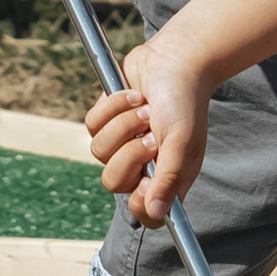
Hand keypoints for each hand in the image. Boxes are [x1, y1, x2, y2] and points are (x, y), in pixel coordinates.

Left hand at [85, 26, 214, 226]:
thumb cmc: (184, 103)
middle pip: (113, 182)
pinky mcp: (105, 119)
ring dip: (124, 125)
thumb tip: (157, 215)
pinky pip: (92, 124)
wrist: (174, 60)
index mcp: (165, 177)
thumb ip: (168, 179)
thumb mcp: (181, 143)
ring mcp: (121, 142)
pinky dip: (114, 106)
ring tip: (145, 108)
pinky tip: (134, 95)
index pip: (147, 214)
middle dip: (130, 154)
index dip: (140, 205)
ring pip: (99, 151)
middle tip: (151, 135)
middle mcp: (142, 164)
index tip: (146, 184)